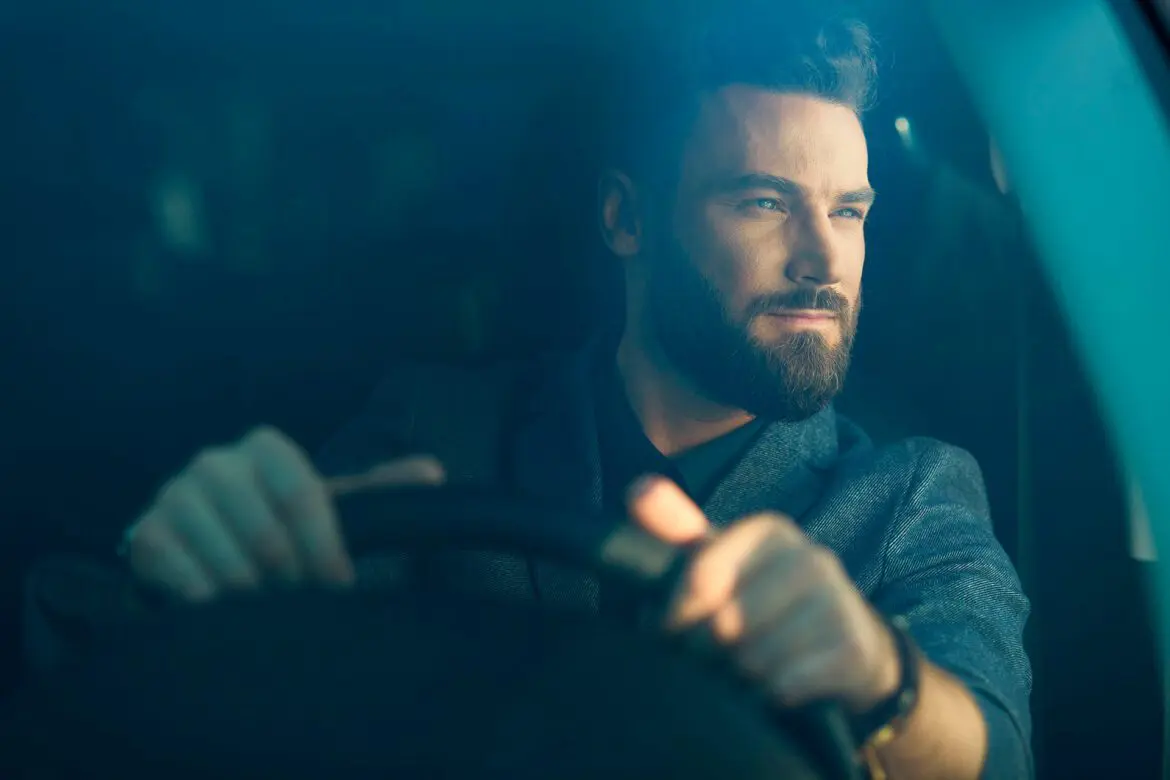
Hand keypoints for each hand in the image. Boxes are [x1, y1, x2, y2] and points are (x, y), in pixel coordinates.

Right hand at [125, 426, 444, 601]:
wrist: (201, 544)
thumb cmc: (279, 522)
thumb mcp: (331, 503)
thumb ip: (379, 492)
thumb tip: (433, 473)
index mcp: (266, 447)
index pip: (303, 492)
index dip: (325, 543)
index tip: (339, 582)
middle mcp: (215, 462)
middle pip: (265, 535)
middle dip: (289, 578)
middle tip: (297, 596)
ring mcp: (175, 495)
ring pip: (227, 562)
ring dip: (252, 595)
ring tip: (262, 602)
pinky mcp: (145, 533)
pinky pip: (184, 578)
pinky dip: (210, 601)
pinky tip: (221, 606)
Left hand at [627, 476, 899, 713]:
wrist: (847, 646)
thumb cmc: (763, 599)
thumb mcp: (719, 560)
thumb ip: (676, 529)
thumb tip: (638, 488)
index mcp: (769, 531)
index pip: (701, 577)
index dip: (675, 616)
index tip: (668, 634)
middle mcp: (809, 557)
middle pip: (725, 624)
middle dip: (706, 652)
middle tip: (708, 660)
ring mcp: (838, 602)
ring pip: (755, 659)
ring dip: (739, 678)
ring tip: (740, 674)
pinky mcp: (854, 650)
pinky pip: (787, 685)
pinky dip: (770, 696)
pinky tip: (772, 691)